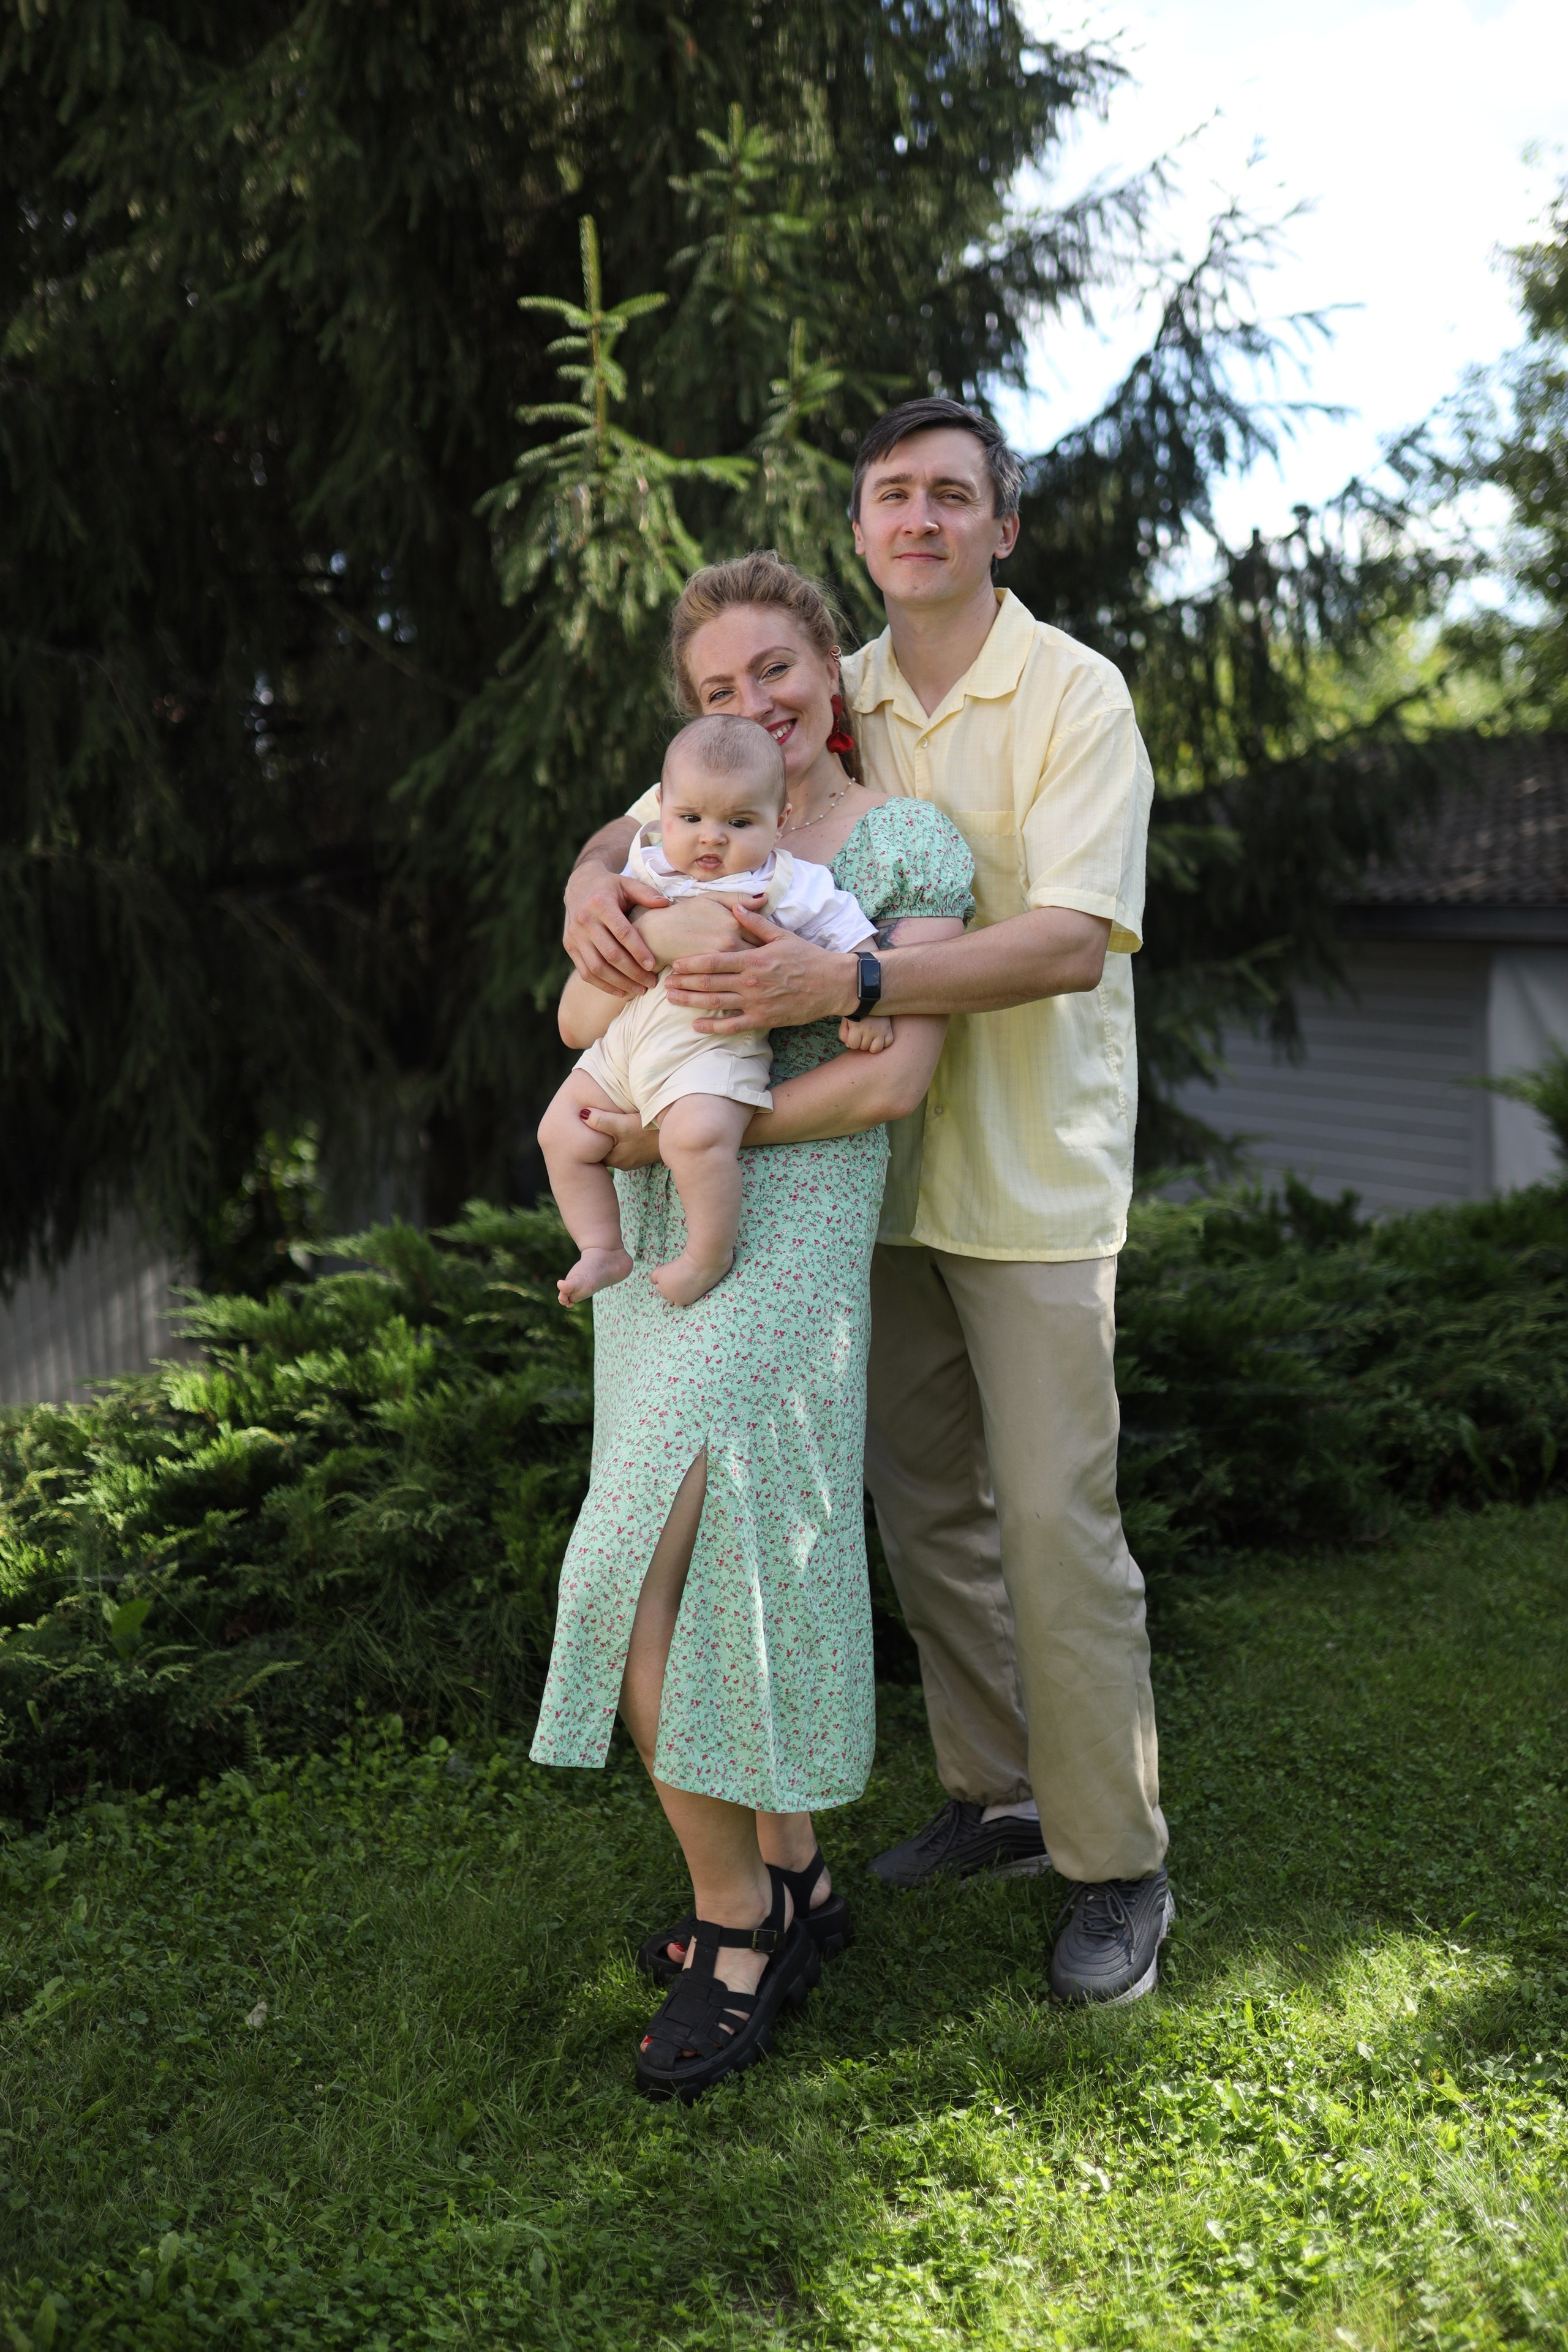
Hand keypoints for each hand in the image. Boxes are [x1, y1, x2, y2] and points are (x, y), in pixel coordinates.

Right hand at [563, 864, 669, 997]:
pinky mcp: (569, 947)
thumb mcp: (627, 884)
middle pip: (610, 954)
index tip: (653, 966)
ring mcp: (574, 936)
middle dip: (633, 972)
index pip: (622, 932)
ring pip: (596, 967)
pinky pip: (585, 972)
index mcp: (600, 903)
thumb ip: (646, 893)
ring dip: (619, 983)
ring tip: (639, 990)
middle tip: (651, 983)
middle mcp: (584, 920)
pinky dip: (603, 985)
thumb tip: (665, 904)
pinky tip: (621, 992)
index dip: (638, 951)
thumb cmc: (609, 887)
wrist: (578, 885)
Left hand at [580, 1107, 663, 1169]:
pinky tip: (626, 1122)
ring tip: (609, 1118)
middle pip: (605, 1147)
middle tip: (593, 1115)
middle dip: (600, 1134)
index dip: (588, 1135)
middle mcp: (624, 1162)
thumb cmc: (650, 1131)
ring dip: (613, 1133)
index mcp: (615, 1159)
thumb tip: (582, 1115)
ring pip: (616, 1144)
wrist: (679, 1133)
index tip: (583, 1119)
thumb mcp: (623, 1125)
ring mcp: (635, 1158)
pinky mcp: (644, 1151)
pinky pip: (628, 1143)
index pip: (594, 1150)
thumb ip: (602, 1122)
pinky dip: (624, 1134)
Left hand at [665, 906, 858, 1035]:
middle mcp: (751, 981)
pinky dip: (712, 1026)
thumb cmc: (808, 958)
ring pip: (715, 1002)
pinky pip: (733, 1025)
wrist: (832, 984)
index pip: (713, 961)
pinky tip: (696, 1026)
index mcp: (753, 959)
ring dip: (691, 1002)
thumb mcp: (782, 935)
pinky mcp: (763, 1019)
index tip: (674, 963)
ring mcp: (756, 1002)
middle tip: (664, 983)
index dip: (690, 963)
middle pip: (709, 982)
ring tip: (671, 999)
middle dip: (684, 982)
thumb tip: (737, 907)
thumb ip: (756, 923)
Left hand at [838, 1012, 893, 1053]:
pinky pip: (888, 1043)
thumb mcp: (846, 1020)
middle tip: (862, 1033)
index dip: (852, 1041)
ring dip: (872, 1045)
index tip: (854, 1034)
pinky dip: (884, 1042)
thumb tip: (849, 1045)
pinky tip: (879, 1036)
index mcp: (857, 1027)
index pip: (853, 1045)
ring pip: (876, 1049)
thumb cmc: (856, 1010)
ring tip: (870, 1037)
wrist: (871, 998)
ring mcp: (881, 1031)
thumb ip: (843, 1033)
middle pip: (864, 1047)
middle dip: (861, 1042)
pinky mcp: (889, 1030)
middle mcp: (870, 1031)